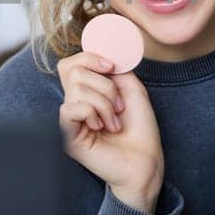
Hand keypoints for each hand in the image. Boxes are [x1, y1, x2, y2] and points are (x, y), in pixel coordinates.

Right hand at [57, 53, 164, 212]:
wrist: (146, 160)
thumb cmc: (140, 129)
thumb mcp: (131, 89)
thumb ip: (114, 68)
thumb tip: (99, 54)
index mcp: (87, 92)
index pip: (70, 64)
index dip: (89, 57)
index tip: (112, 66)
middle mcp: (75, 103)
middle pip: (72, 70)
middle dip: (104, 84)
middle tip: (120, 106)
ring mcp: (70, 120)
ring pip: (76, 89)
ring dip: (105, 103)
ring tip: (114, 122)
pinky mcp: (67, 136)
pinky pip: (69, 109)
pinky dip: (91, 112)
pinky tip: (102, 128)